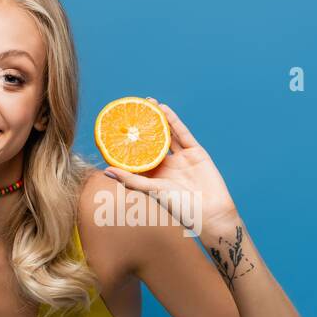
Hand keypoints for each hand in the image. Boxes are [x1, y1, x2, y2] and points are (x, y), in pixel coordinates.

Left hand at [103, 99, 237, 235]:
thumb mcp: (152, 191)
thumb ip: (131, 180)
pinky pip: (182, 134)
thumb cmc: (180, 207)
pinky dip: (173, 121)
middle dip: (143, 127)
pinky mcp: (195, 152)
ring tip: (147, 103)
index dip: (128, 143)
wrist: (211, 212)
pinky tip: (163, 109)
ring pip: (167, 135)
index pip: (137, 156)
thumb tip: (106, 171)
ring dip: (158, 119)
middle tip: (131, 110)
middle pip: (152, 142)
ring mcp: (182, 158)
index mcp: (154, 177)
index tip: (116, 128)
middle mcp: (167, 166)